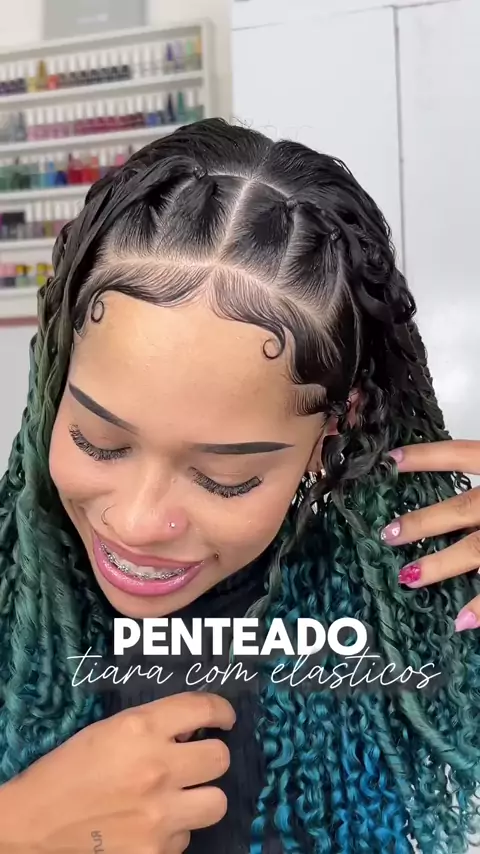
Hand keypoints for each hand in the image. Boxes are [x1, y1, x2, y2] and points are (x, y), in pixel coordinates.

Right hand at [0, 692, 234, 853]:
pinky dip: (172, 832)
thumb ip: (154, 726)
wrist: (33, 823)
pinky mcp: (155, 853)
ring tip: (178, 798)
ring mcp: (159, 815)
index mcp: (141, 728)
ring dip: (200, 798)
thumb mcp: (111, 730)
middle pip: (220, 758)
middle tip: (195, 762)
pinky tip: (148, 826)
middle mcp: (157, 768)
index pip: (204, 708)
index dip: (222, 712)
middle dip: (210, 757)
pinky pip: (185, 838)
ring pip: (216, 802)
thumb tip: (194, 730)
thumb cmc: (69, 769)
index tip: (224, 719)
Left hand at [380, 440, 479, 631]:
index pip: (460, 455)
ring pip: (475, 550)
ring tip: (407, 578)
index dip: (425, 458)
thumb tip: (436, 467)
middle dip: (422, 523)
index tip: (389, 460)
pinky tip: (460, 622)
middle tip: (386, 534)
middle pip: (460, 510)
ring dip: (441, 566)